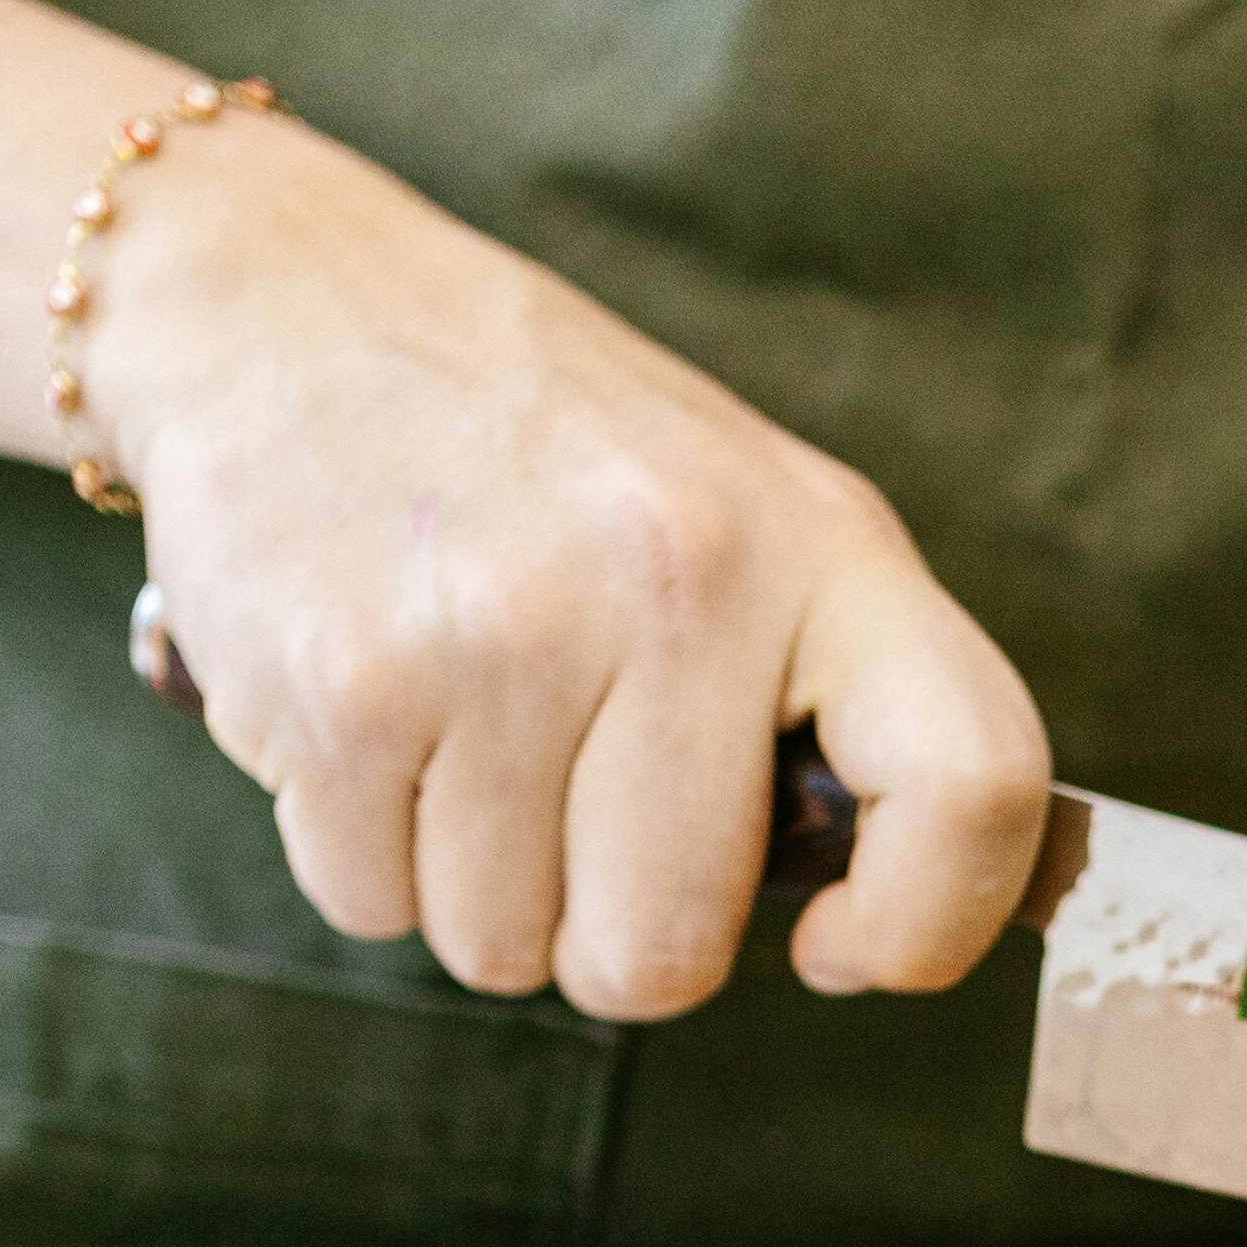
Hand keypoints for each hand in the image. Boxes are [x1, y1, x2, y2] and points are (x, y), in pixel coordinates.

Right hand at [100, 123, 1046, 1019]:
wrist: (275, 295)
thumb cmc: (535, 443)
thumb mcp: (735, 506)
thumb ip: (817, 688)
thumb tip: (858, 905)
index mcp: (817, 540)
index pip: (972, 781)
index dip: (927, 920)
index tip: (844, 945)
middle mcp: (675, 580)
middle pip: (668, 951)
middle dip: (609, 932)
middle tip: (571, 804)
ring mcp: (502, 635)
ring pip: (505, 949)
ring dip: (474, 884)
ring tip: (456, 723)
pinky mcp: (344, 684)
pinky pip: (373, 904)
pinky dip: (365, 850)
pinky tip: (371, 709)